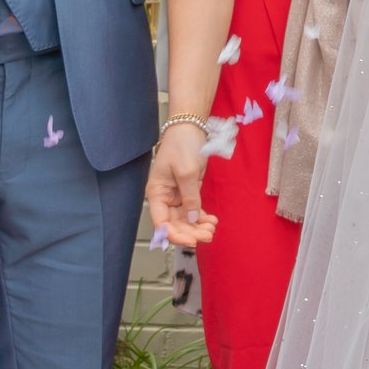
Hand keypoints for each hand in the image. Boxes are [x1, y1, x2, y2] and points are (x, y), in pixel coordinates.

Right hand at [145, 125, 218, 247]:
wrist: (191, 128)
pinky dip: (201, 217)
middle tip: (207, 236)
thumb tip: (191, 218)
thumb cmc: (182, 145)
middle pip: (174, 223)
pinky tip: (211, 221)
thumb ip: (189, 196)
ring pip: (184, 219)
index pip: (161, 222)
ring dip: (197, 227)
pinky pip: (192, 209)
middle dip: (190, 232)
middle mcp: (164, 197)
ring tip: (211, 230)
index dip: (174, 234)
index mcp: (156, 193)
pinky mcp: (188, 190)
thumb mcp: (186, 171)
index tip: (190, 240)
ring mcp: (177, 194)